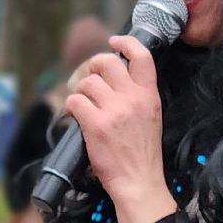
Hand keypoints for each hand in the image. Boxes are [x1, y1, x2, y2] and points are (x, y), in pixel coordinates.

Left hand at [65, 36, 176, 222]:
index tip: (114, 41)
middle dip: (93, 66)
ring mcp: (114, 110)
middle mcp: (132, 98)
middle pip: (106, 62)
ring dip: (81, 92)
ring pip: (87, 82)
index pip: (142, 56)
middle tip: (90, 79)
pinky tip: (75, 116)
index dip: (126, 42)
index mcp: (149, 95)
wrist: (139, 181)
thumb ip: (138, 96)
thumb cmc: (143, 154)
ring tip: (84, 106)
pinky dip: (71, 107)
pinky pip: (75, 101)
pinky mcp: (95, 124)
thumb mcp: (152, 118)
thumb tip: (116, 78)